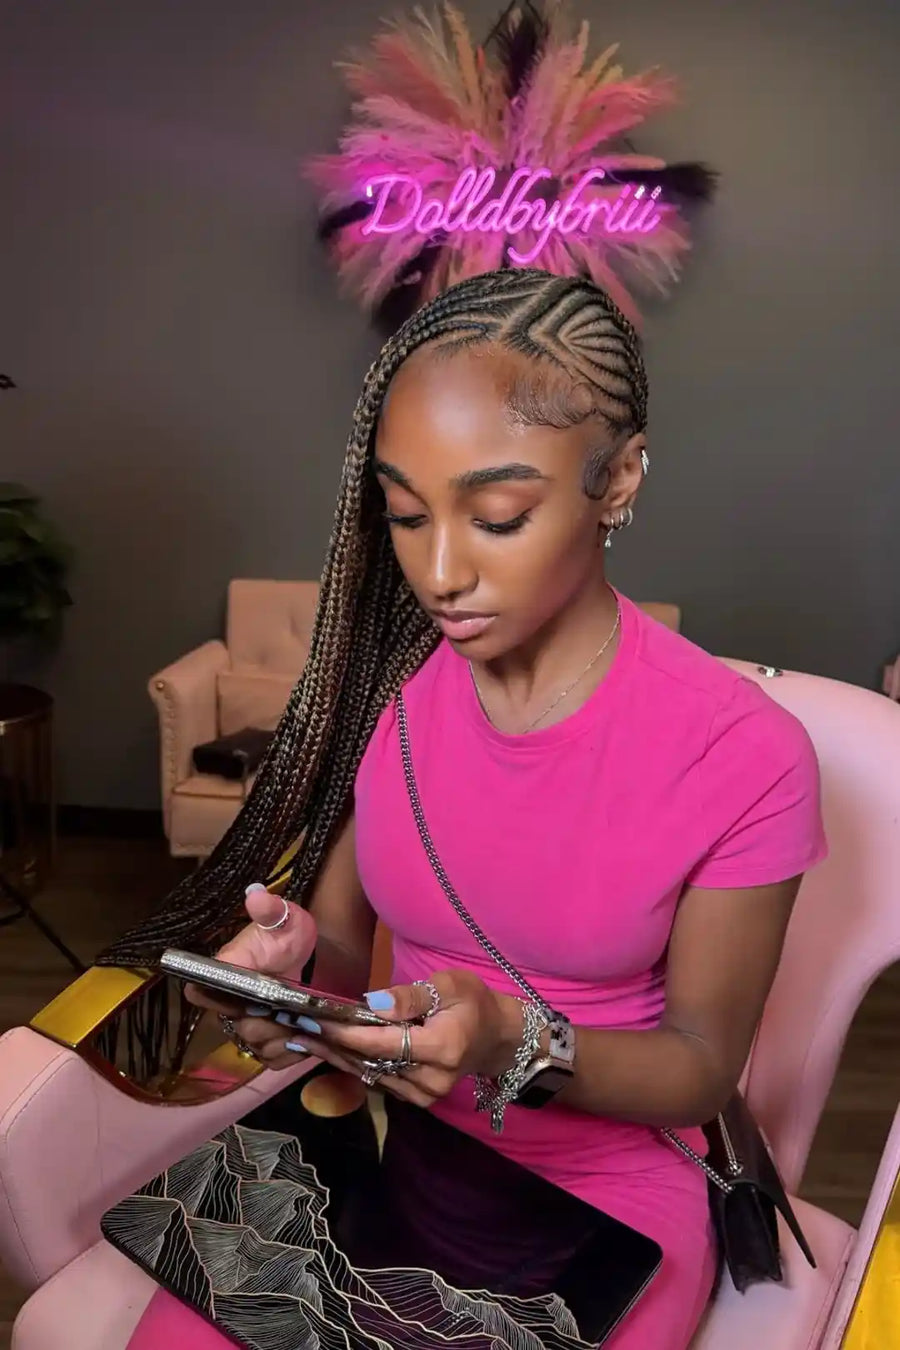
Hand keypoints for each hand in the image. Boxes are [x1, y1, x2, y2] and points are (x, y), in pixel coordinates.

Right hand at [184, 886, 318, 1070]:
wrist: (318, 956)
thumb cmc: (292, 936)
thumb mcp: (286, 919)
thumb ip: (271, 910)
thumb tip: (256, 895)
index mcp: (227, 972)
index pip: (201, 991)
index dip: (215, 1001)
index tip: (242, 1002)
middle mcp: (231, 1003)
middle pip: (236, 1028)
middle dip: (263, 1026)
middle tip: (287, 1015)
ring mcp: (250, 1024)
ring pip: (255, 1047)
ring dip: (280, 1041)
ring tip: (299, 1026)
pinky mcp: (271, 1041)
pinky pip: (273, 1060)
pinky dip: (289, 1054)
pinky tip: (304, 1039)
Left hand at [280, 969, 523, 1108]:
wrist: (497, 1039)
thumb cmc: (474, 1003)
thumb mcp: (451, 986)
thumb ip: (413, 996)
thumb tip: (374, 1003)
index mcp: (442, 1048)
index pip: (383, 1043)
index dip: (347, 1033)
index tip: (315, 1020)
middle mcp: (430, 1079)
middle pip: (370, 1062)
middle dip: (330, 1045)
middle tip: (294, 1029)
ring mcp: (423, 1095)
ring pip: (369, 1075)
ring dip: (334, 1057)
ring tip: (300, 1040)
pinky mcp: (416, 1099)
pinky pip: (377, 1081)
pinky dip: (351, 1065)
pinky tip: (327, 1051)